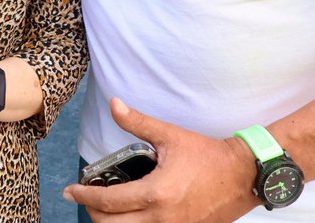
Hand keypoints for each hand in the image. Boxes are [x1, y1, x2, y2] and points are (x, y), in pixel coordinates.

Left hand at [62, 98, 258, 221]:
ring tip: (104, 206)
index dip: (84, 195)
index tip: (70, 189)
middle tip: (85, 196)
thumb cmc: (208, 154)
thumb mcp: (170, 135)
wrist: (244, 175)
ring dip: (111, 222)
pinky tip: (129, 213)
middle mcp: (162, 218)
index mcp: (156, 194)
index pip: (108, 201)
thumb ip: (138, 122)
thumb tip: (114, 104)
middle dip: (92, 212)